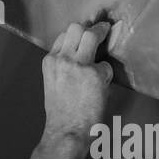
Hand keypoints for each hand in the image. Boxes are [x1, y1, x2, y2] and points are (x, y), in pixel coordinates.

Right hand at [41, 20, 112, 135]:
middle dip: (90, 27)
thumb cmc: (61, 112)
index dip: (75, 34)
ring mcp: (79, 64)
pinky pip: (105, 64)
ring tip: (108, 32)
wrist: (66, 130)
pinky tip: (103, 85)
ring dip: (101, 33)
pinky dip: (106, 73)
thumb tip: (79, 54)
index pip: (62, 36)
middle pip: (76, 28)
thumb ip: (63, 66)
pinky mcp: (95, 73)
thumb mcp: (53, 82)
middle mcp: (62, 58)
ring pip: (91, 34)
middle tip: (101, 29)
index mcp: (50, 61)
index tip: (83, 35)